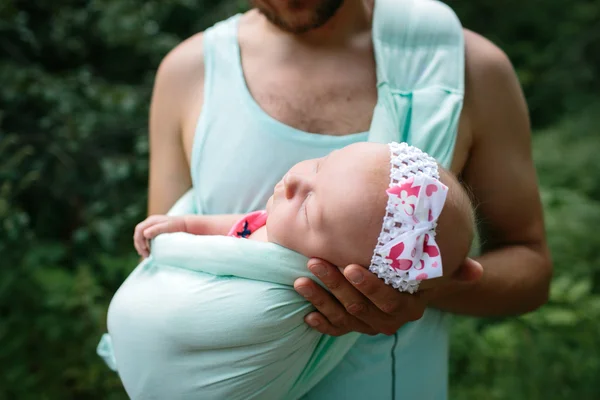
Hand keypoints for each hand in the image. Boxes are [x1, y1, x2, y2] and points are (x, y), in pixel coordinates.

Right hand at [133, 215, 186, 257]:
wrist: (186, 224)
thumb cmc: (178, 226)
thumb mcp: (168, 227)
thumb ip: (156, 229)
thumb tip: (145, 234)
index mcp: (152, 220)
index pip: (139, 230)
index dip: (139, 240)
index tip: (144, 250)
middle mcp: (151, 222)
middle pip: (139, 233)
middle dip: (139, 245)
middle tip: (146, 255)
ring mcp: (153, 226)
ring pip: (141, 236)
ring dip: (142, 246)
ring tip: (147, 255)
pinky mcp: (155, 230)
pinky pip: (146, 237)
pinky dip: (146, 244)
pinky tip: (149, 251)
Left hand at [294, 257, 482, 335]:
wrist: (405, 285)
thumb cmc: (418, 270)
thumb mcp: (436, 268)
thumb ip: (452, 268)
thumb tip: (475, 271)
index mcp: (408, 307)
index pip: (388, 300)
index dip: (369, 286)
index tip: (350, 266)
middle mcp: (388, 321)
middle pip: (359, 307)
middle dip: (335, 284)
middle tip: (315, 262)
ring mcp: (368, 325)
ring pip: (342, 317)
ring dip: (320, 300)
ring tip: (300, 281)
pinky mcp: (351, 326)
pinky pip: (335, 330)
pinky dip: (320, 322)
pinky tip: (306, 313)